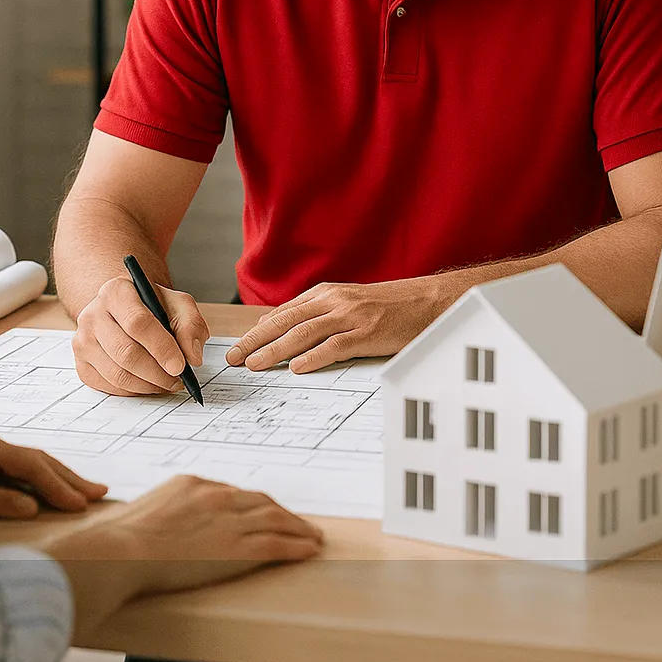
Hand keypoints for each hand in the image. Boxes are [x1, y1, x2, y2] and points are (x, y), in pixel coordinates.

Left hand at [0, 428, 107, 517]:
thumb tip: (31, 507)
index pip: (32, 467)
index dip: (58, 486)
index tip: (81, 506)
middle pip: (38, 459)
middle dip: (70, 477)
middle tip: (100, 493)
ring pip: (30, 460)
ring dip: (58, 475)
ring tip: (84, 490)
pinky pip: (16, 464)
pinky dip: (38, 475)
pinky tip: (46, 486)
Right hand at [46, 474, 323, 606]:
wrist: (121, 551)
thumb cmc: (120, 539)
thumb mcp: (143, 513)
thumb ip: (163, 513)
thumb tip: (158, 525)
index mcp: (193, 484)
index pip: (233, 493)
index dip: (252, 505)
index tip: (262, 513)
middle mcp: (217, 496)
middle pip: (260, 502)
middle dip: (282, 513)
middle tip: (298, 523)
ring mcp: (229, 521)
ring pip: (275, 520)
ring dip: (298, 528)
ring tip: (313, 537)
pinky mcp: (237, 548)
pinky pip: (277, 545)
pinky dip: (297, 546)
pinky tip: (310, 550)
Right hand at [72, 270, 210, 395]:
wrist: (124, 310)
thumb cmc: (151, 306)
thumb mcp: (177, 304)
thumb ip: (190, 325)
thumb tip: (192, 356)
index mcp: (116, 292)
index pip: (137, 323)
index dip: (161, 348)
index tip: (180, 366)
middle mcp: (92, 314)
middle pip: (125, 352)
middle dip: (157, 372)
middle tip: (177, 380)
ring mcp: (83, 340)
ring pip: (117, 374)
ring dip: (147, 385)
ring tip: (166, 382)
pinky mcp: (82, 363)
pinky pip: (108, 386)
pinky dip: (133, 391)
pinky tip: (148, 384)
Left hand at [227, 276, 448, 372]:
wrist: (427, 301)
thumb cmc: (387, 306)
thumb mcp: (347, 303)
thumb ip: (316, 314)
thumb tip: (278, 328)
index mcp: (326, 294)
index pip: (283, 313)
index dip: (257, 331)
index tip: (238, 347)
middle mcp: (334, 301)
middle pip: (286, 322)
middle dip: (256, 340)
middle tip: (235, 358)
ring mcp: (351, 316)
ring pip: (304, 333)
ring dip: (276, 350)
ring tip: (255, 365)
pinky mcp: (368, 333)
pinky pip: (336, 346)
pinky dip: (315, 356)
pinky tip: (298, 368)